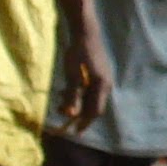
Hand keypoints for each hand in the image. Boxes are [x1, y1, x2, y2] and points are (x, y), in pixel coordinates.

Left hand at [53, 9, 114, 134]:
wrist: (86, 33)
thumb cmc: (78, 53)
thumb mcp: (72, 75)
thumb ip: (72, 95)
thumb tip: (70, 114)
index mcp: (101, 86)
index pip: (95, 111)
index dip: (84, 123)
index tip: (74, 132)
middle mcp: (106, 85)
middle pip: (94, 106)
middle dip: (78, 113)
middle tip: (61, 113)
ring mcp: (104, 79)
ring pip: (91, 98)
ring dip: (76, 103)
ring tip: (60, 101)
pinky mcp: (100, 74)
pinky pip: (91, 90)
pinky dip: (79, 94)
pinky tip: (67, 90)